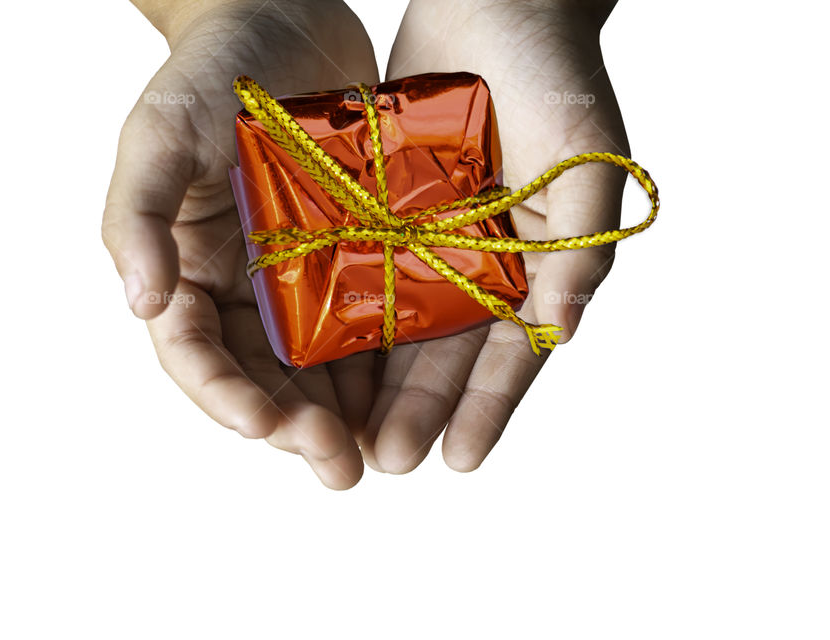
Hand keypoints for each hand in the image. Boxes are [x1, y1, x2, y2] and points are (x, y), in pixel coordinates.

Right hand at [102, 0, 378, 488]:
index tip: (265, 426)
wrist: (286, 17)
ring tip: (381, 454)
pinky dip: (385, 362)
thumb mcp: (161, 133)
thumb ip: (138, 214)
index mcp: (189, 267)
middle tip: (339, 467)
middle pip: (264, 375)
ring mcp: (303, 273)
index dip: (225, 397)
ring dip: (346, 414)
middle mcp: (244, 283)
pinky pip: (370, 319)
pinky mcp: (357, 253)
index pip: (194, 353)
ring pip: (321, 363)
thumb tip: (139, 304)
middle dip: (297, 427)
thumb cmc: (211, 71)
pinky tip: (411, 394)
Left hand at [361, 0, 629, 472]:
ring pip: (400, 323)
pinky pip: (361, 269)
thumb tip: (564, 330)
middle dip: (418, 407)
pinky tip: (316, 357)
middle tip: (385, 458)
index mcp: (539, 260)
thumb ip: (583, 242)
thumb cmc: (556, 69)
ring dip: (374, 380)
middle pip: (449, 350)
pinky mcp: (384, 208)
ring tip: (345, 431)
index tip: (458, 459)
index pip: (516, 350)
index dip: (489, 407)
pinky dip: (342, 313)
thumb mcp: (588, 153)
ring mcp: (430, 237)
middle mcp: (482, 259)